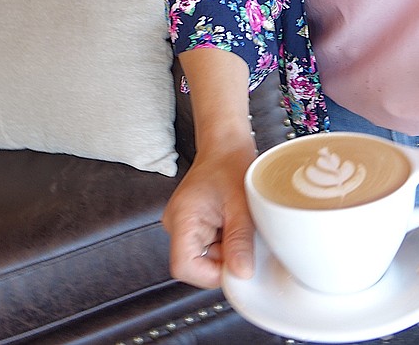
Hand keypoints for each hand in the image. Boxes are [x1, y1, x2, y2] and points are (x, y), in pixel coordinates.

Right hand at [163, 142, 256, 288]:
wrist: (226, 145)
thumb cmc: (230, 163)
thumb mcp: (241, 203)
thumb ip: (239, 240)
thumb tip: (241, 273)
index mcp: (182, 217)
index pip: (184, 266)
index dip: (211, 273)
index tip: (235, 263)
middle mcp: (176, 224)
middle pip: (196, 265)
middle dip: (223, 258)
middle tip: (241, 235)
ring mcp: (183, 226)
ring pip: (205, 258)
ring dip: (226, 249)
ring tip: (237, 223)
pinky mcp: (193, 226)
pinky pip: (209, 247)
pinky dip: (225, 241)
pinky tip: (232, 223)